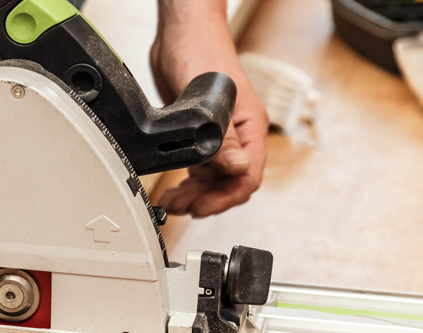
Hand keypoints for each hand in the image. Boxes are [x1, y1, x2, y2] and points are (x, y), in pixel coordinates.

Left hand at [150, 15, 268, 217]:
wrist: (180, 33)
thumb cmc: (200, 52)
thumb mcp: (210, 101)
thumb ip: (223, 138)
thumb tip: (237, 169)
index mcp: (249, 127)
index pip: (247, 176)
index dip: (225, 199)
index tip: (201, 208)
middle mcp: (237, 135)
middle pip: (230, 183)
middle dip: (206, 200)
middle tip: (180, 208)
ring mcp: (219, 135)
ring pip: (213, 179)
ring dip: (194, 194)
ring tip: (172, 202)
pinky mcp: (200, 133)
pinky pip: (200, 167)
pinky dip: (188, 181)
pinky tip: (173, 188)